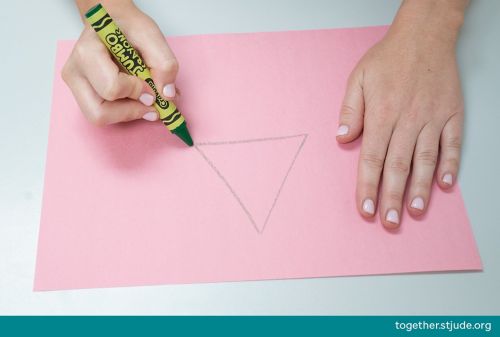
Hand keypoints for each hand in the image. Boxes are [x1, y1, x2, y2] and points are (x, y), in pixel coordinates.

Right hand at [63, 0, 177, 124]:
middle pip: (99, 112)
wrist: (113, 23)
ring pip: (99, 118)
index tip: (152, 87)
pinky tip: (137, 100)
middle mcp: (75, 72)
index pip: (111, 87)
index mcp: (88, 51)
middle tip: (152, 103)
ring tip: (146, 101)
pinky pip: (103, 115)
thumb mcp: (151, 36)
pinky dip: (125, 113)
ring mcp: (77, 86)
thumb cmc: (128, 28)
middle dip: (131, 112)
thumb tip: (167, 95)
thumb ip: (164, 63)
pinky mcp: (83, 96)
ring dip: (129, 114)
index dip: (137, 92)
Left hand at [336, 0, 467, 228]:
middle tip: (390, 221)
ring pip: (426, 160)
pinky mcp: (451, 114)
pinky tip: (445, 185)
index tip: (365, 209)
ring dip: (421, 188)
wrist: (424, 36)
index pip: (372, 158)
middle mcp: (407, 120)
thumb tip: (342, 138)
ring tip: (415, 211)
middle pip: (398, 166)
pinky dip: (450, 164)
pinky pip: (452, 144)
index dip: (367, 186)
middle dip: (392, 197)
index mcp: (382, 114)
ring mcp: (432, 118)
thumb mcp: (358, 79)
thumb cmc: (388, 59)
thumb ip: (350, 110)